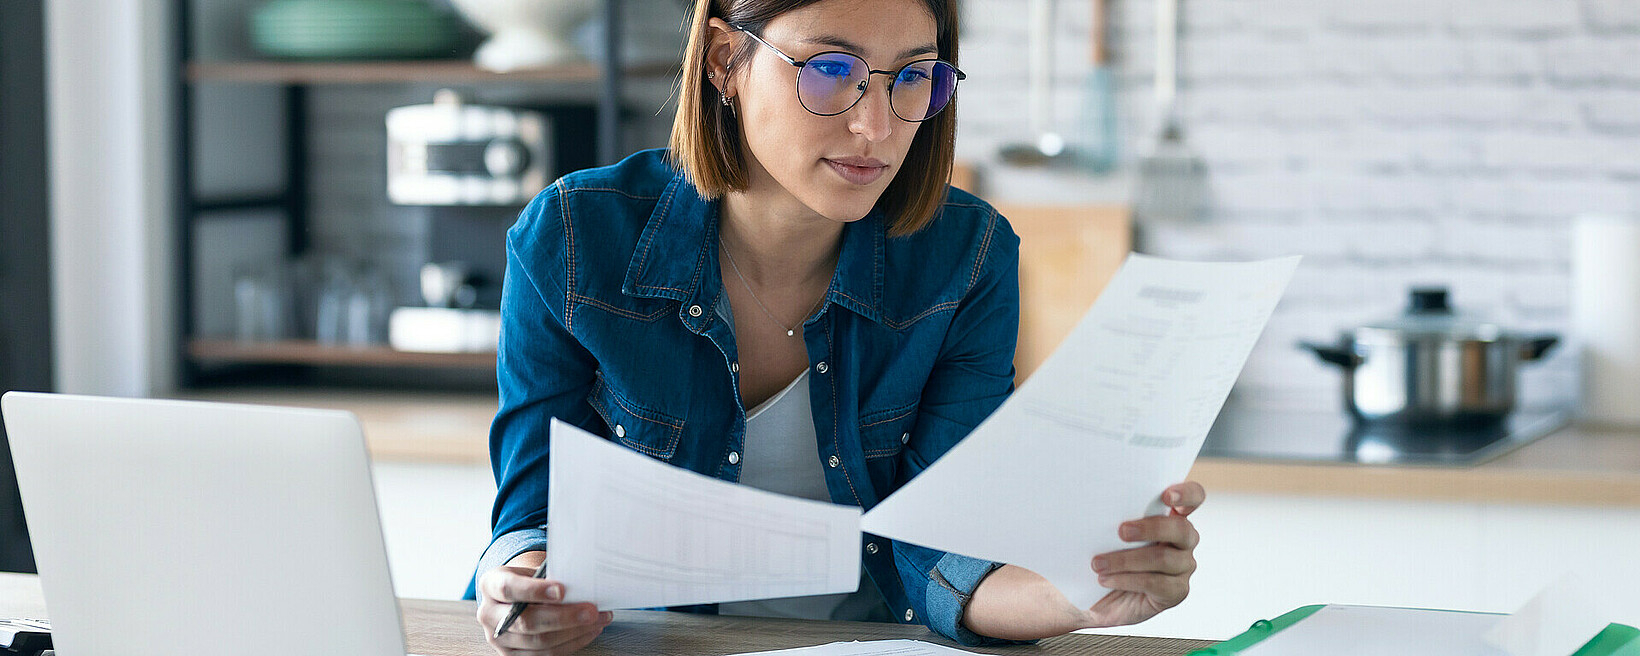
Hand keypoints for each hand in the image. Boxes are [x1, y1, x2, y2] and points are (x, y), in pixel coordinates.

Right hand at [477, 554, 612, 655]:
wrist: (515, 598)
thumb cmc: (527, 580)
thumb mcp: (531, 571)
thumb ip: (549, 577)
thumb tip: (582, 584)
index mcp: (490, 585)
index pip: (509, 589)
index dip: (535, 591)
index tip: (561, 590)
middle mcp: (489, 614)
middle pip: (526, 622)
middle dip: (564, 617)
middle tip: (591, 611)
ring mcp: (500, 639)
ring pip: (539, 643)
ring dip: (575, 632)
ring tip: (598, 620)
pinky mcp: (513, 655)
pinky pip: (546, 655)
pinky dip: (573, 643)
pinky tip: (589, 631)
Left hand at [1081, 481, 1203, 627]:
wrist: (1098, 597)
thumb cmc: (1105, 556)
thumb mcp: (1106, 535)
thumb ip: (1113, 518)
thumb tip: (1094, 501)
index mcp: (1171, 516)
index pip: (1194, 497)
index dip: (1186, 494)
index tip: (1166, 496)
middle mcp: (1184, 540)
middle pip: (1181, 529)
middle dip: (1151, 528)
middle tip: (1121, 532)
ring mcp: (1183, 567)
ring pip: (1163, 558)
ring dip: (1126, 560)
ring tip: (1098, 564)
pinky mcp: (1176, 592)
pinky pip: (1155, 583)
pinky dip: (1126, 580)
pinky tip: (1105, 579)